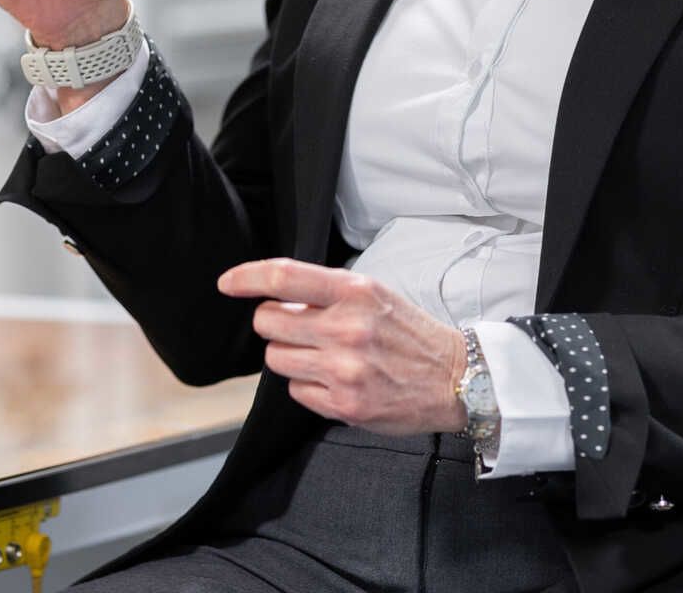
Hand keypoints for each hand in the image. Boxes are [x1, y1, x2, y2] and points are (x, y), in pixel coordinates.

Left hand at [218, 258, 465, 435]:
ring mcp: (343, 369)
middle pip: (268, 322)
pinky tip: (334, 379)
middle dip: (274, 323)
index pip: (283, 277)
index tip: (227, 283)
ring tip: (321, 355)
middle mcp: (346, 329)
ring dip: (289, 355)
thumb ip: (328, 293)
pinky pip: (296, 391)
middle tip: (298, 327)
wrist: (456, 379)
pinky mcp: (344, 404)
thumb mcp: (375, 294)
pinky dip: (307, 385)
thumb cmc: (411, 333)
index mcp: (354, 292)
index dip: (246, 277)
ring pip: (276, 358)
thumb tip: (276, 297)